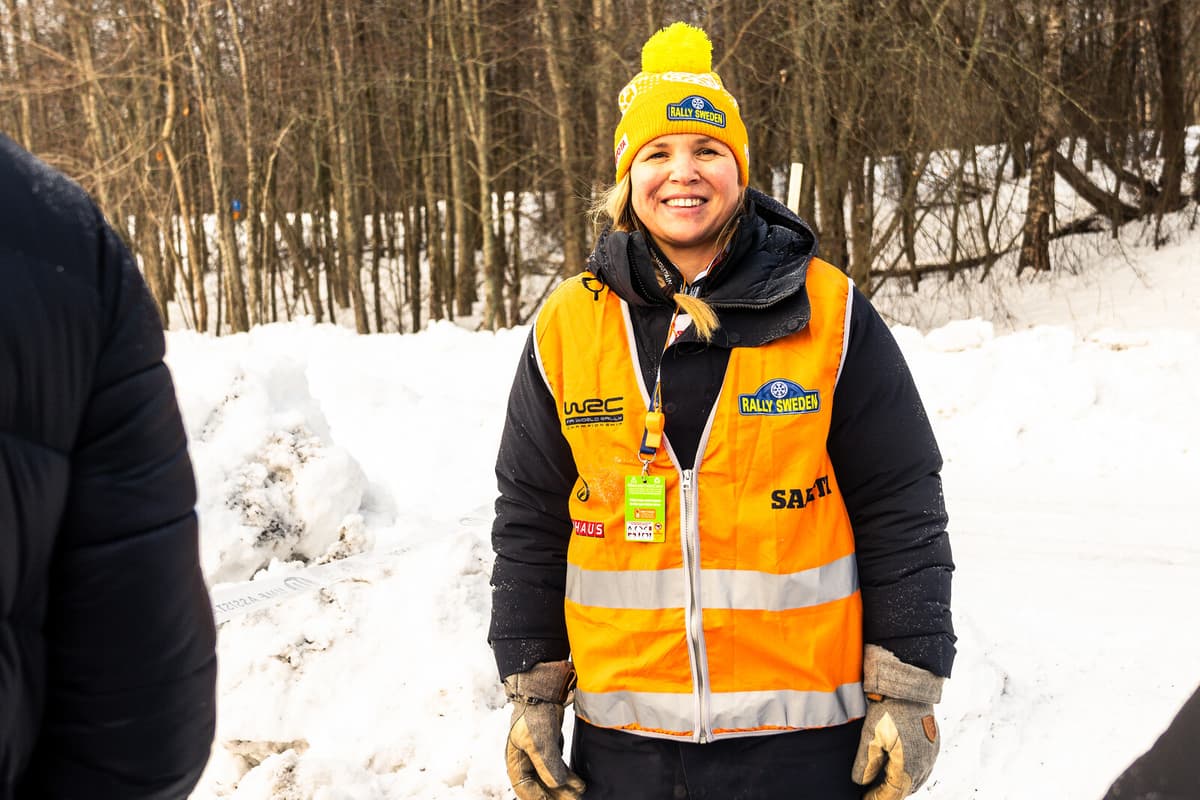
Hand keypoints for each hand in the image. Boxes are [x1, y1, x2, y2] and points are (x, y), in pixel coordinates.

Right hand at [503, 661, 585, 799]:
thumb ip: (548, 766)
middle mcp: (525, 760)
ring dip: (564, 787)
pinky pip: (557, 766)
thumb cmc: (534, 712)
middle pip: (540, 786)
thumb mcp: (539, 742)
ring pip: (550, 777)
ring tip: (580, 792)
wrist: (542, 688)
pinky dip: (567, 775)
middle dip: (556, 796)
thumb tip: (558, 786)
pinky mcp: (549, 745)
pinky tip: (578, 780)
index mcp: (515, 762)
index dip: (539, 799)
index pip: (526, 789)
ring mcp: (537, 753)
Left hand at [851, 645, 943, 798]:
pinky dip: (910, 774)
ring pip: (915, 780)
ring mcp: (931, 755)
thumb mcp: (870, 736)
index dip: (876, 799)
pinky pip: (923, 768)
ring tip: (882, 785)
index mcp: (907, 767)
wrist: (909, 687)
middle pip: (905, 790)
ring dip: (900, 785)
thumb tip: (861, 782)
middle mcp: (923, 765)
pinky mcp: (933, 745)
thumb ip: (865, 763)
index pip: (891, 794)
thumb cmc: (888, 710)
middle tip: (871, 794)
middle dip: (888, 794)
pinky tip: (899, 769)